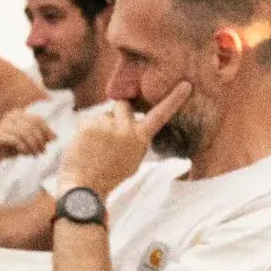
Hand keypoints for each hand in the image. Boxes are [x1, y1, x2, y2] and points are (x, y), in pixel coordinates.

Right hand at [0, 109, 56, 186]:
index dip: (47, 130)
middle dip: (40, 139)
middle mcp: (10, 115)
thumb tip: (56, 137)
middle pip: (33, 126)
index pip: (38, 119)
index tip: (53, 141)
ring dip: (34, 146)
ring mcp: (4, 124)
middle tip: (43, 151)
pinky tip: (26, 154)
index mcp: (18, 113)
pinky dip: (24, 148)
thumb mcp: (28, 141)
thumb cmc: (11, 147)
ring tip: (35, 154)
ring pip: (26, 133)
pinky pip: (17, 141)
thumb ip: (41, 137)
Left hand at [59, 83, 190, 195]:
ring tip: (97, 146)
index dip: (174, 99)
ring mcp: (106, 125)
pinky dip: (87, 131)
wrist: (85, 185)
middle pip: (124, 105)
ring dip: (102, 125)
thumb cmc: (111, 175)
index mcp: (141, 138)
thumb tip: (134, 122)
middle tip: (111, 132)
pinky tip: (86, 147)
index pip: (160, 115)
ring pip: (105, 114)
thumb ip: (137, 139)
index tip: (185, 85)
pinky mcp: (88, 125)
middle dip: (119, 113)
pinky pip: (90, 121)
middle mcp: (126, 128)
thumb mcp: (134, 159)